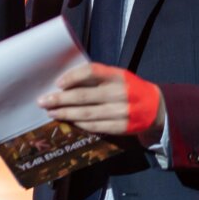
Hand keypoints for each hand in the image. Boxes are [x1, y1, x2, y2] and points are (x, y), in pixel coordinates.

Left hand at [37, 62, 165, 139]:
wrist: (155, 107)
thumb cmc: (127, 88)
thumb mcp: (117, 77)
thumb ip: (96, 77)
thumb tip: (64, 82)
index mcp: (117, 76)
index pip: (92, 72)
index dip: (73, 77)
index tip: (58, 83)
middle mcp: (120, 93)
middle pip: (84, 96)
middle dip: (60, 99)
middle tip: (43, 101)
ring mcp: (121, 111)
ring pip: (87, 113)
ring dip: (66, 114)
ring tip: (51, 112)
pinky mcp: (122, 127)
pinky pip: (96, 126)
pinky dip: (80, 124)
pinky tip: (69, 121)